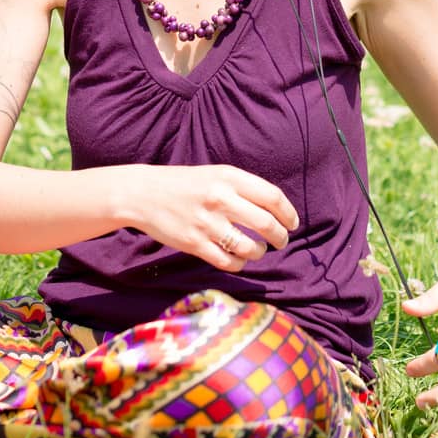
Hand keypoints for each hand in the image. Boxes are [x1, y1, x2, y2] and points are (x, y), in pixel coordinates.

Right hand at [124, 163, 298, 272]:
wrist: (144, 193)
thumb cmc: (185, 184)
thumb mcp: (215, 174)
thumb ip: (242, 188)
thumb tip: (274, 210)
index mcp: (229, 177)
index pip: (272, 196)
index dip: (288, 213)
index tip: (293, 223)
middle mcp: (220, 198)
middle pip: (266, 224)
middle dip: (280, 237)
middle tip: (281, 241)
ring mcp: (207, 223)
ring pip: (250, 247)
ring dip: (260, 252)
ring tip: (258, 250)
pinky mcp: (195, 244)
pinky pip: (228, 261)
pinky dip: (240, 263)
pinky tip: (239, 258)